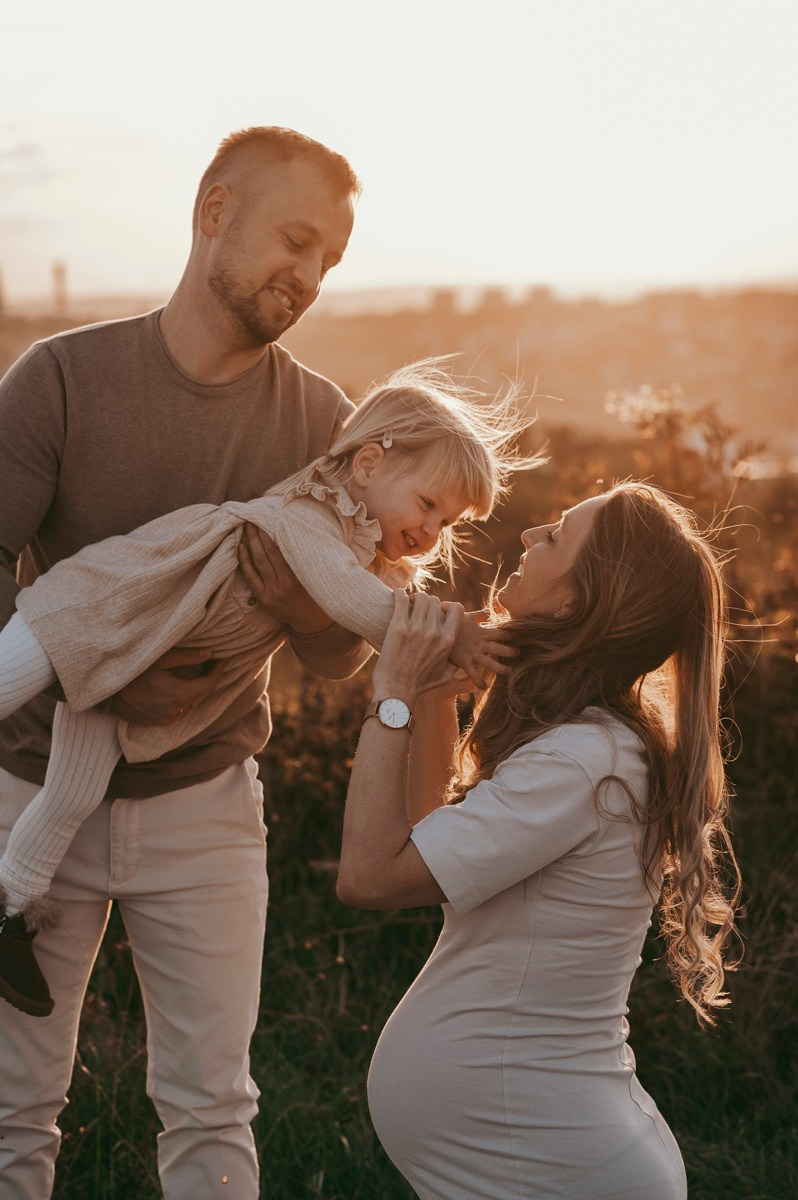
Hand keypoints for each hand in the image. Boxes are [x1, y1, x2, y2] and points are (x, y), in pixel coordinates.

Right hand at [109, 647, 224, 724]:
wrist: (104, 689)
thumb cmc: (132, 669)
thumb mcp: (161, 658)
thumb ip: (188, 656)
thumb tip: (210, 653)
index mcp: (179, 695)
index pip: (209, 684)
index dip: (217, 670)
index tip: (221, 658)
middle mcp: (175, 711)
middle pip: (198, 694)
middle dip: (204, 678)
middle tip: (207, 661)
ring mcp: (164, 719)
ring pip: (187, 704)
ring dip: (191, 690)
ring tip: (190, 673)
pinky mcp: (154, 723)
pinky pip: (175, 712)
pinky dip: (179, 701)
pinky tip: (173, 688)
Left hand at [238, 524, 332, 633]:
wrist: (311, 622)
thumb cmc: (317, 594)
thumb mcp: (314, 576)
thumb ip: (304, 558)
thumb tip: (295, 533)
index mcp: (297, 578)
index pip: (279, 550)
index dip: (270, 533)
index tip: (266, 519)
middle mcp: (282, 585)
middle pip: (266, 553)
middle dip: (257, 534)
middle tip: (251, 518)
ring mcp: (270, 592)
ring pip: (257, 562)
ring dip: (250, 543)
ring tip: (245, 528)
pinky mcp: (263, 599)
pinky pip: (250, 576)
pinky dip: (244, 560)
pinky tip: (241, 547)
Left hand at [372, 591, 463, 703]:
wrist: (396, 691)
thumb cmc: (420, 685)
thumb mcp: (445, 676)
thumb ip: (456, 665)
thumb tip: (463, 661)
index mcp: (448, 641)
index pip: (457, 609)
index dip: (448, 606)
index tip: (438, 610)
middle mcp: (434, 632)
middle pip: (435, 601)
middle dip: (427, 603)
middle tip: (418, 607)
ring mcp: (416, 628)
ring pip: (420, 598)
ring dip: (413, 598)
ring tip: (407, 602)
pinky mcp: (398, 627)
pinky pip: (401, 599)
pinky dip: (399, 594)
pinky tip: (397, 596)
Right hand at [448, 610, 516, 689]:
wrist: (434, 628)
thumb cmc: (450, 620)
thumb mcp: (465, 616)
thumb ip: (478, 615)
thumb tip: (489, 611)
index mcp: (482, 632)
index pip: (501, 632)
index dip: (512, 634)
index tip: (520, 636)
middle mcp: (480, 644)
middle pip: (500, 648)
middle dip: (510, 651)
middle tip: (519, 653)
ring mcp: (472, 654)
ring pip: (490, 663)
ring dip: (501, 668)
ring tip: (509, 672)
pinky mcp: (464, 662)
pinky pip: (473, 675)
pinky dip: (479, 682)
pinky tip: (484, 688)